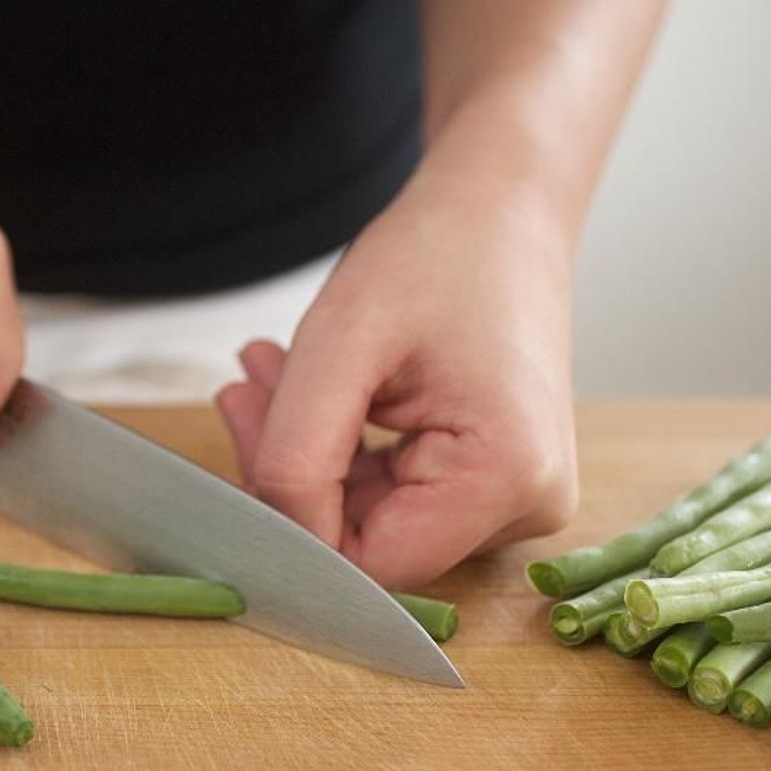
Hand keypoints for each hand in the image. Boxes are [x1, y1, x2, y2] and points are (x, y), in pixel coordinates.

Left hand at [215, 174, 578, 588]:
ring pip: (368, 511)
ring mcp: (512, 496)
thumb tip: (274, 535)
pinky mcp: (491, 478)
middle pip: (367, 536)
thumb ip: (297, 454)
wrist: (501, 207)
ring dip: (306, 447)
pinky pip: (390, 488)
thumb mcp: (340, 347)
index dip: (292, 521)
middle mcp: (525, 507)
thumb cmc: (435, 257)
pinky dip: (338, 441)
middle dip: (291, 469)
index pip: (371, 563)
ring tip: (267, 370)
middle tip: (244, 391)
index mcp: (506, 480)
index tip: (246, 439)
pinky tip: (300, 382)